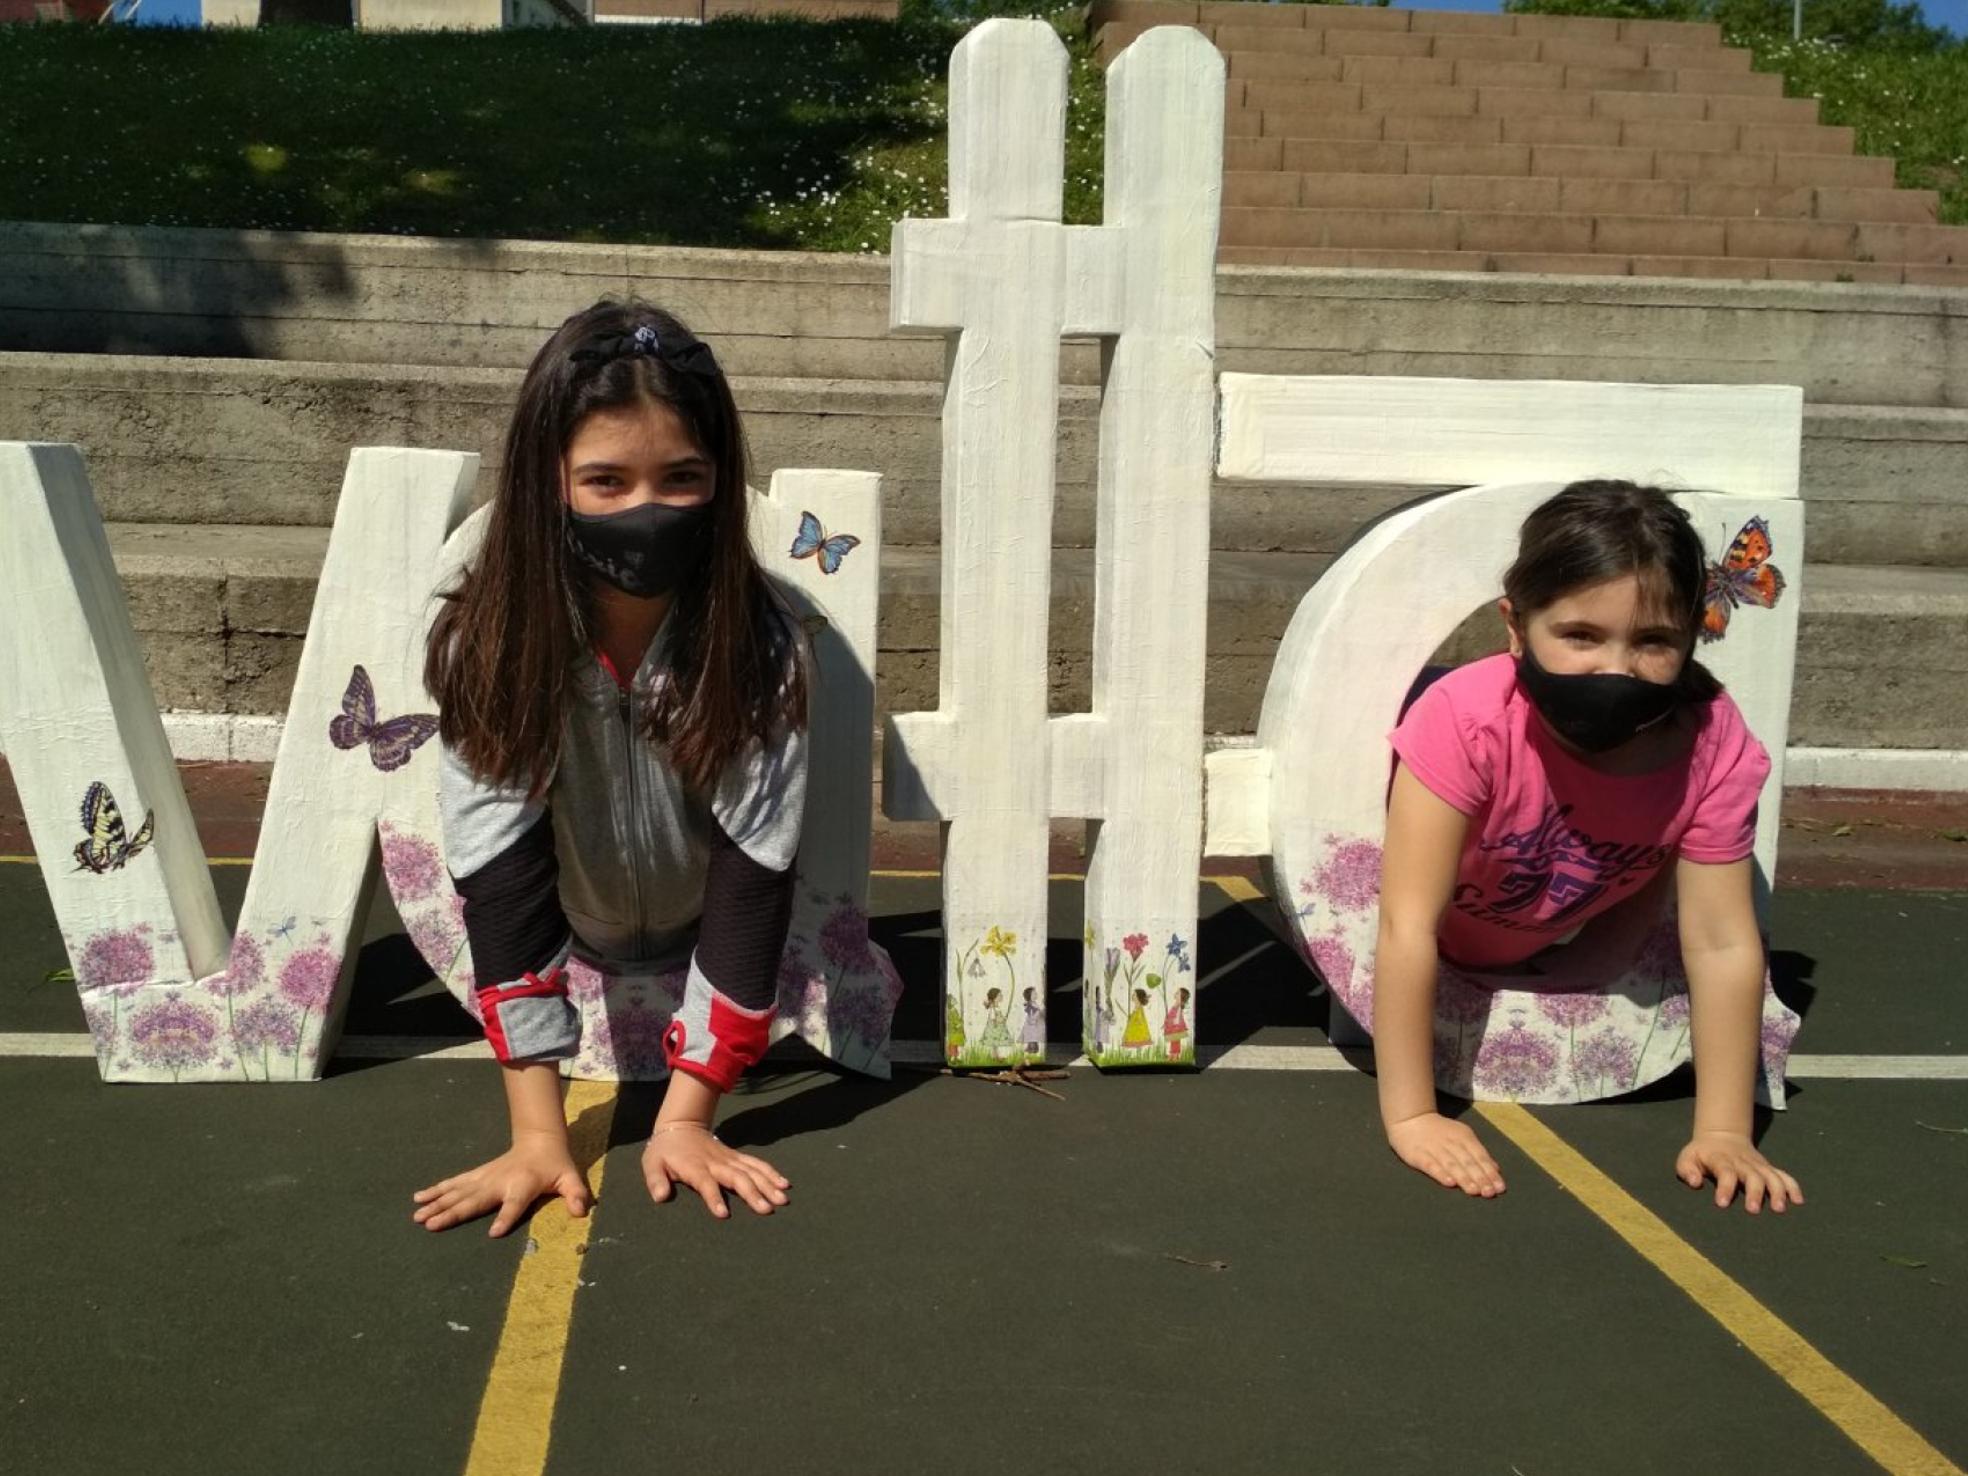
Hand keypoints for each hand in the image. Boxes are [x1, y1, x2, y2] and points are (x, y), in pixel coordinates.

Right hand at [412, 1131, 591, 1235]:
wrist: (539, 1140)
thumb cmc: (555, 1165)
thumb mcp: (570, 1178)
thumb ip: (575, 1194)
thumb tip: (581, 1212)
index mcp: (522, 1185)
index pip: (515, 1204)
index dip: (506, 1218)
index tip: (493, 1234)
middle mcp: (499, 1181)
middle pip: (474, 1200)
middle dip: (453, 1213)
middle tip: (430, 1225)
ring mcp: (485, 1177)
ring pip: (458, 1192)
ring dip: (437, 1203)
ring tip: (417, 1216)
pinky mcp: (477, 1175)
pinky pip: (454, 1184)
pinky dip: (436, 1190)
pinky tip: (419, 1199)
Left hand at [642, 1122, 790, 1218]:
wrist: (681, 1126)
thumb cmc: (664, 1150)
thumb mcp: (651, 1163)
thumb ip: (655, 1180)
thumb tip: (660, 1197)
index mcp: (694, 1167)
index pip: (705, 1183)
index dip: (713, 1197)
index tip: (723, 1214)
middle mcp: (715, 1163)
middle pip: (736, 1177)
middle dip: (752, 1193)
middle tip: (767, 1209)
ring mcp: (728, 1159)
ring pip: (751, 1171)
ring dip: (767, 1184)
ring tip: (781, 1199)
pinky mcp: (736, 1157)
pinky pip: (756, 1164)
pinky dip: (771, 1173)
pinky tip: (784, 1184)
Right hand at [1387, 1112, 1505, 1196]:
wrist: (1410, 1119)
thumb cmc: (1440, 1132)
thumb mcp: (1462, 1136)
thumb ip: (1478, 1153)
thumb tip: (1495, 1169)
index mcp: (1464, 1136)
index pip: (1480, 1156)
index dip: (1489, 1172)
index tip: (1499, 1187)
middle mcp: (1450, 1142)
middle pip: (1467, 1161)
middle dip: (1480, 1177)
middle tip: (1489, 1193)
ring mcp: (1434, 1148)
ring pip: (1451, 1164)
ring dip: (1464, 1178)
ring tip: (1474, 1191)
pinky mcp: (1418, 1154)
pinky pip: (1431, 1165)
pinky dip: (1441, 1173)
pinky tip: (1449, 1183)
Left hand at [1677, 1131, 1802, 1213]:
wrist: (1722, 1136)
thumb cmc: (1702, 1154)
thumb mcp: (1687, 1158)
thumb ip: (1687, 1170)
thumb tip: (1695, 1183)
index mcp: (1721, 1160)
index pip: (1725, 1172)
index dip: (1725, 1187)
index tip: (1722, 1204)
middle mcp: (1742, 1162)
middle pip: (1752, 1176)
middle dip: (1754, 1193)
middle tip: (1753, 1211)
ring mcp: (1758, 1165)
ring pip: (1771, 1176)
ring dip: (1777, 1192)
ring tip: (1779, 1209)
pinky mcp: (1768, 1168)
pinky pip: (1784, 1176)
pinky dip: (1793, 1187)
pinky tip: (1798, 1201)